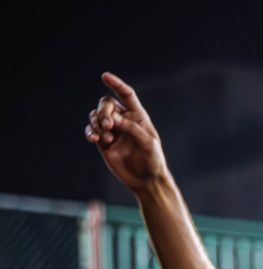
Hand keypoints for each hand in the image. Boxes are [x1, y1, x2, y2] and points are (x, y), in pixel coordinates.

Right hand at [84, 73, 167, 193]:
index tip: (104, 76)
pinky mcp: (103, 141)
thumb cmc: (152, 159)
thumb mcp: (147, 142)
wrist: (145, 179)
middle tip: (108, 126)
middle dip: (104, 112)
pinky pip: (91, 130)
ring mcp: (112, 130)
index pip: (126, 95)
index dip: (116, 84)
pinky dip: (91, 132)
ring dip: (97, 124)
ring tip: (106, 138)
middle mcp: (123, 120)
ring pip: (95, 116)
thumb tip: (112, 119)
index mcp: (138, 116)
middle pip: (105, 104)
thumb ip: (131, 128)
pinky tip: (95, 140)